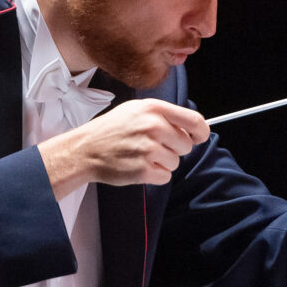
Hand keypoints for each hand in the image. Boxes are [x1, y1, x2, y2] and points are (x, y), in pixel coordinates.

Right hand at [37, 99, 209, 197]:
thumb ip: (164, 115)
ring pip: (175, 162)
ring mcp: (148, 149)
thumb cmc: (111, 130)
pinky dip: (155, 175)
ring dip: (162, 163)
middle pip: (186, 145)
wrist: (85, 149)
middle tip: (152, 147)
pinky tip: (139, 166)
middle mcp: (153, 127)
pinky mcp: (143, 170)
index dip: (201, 132)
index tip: (198, 137)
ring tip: (141, 155)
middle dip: (174, 149)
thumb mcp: (137, 110)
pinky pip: (165, 177)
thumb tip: (192, 128)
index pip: (194, 121)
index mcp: (154, 109)